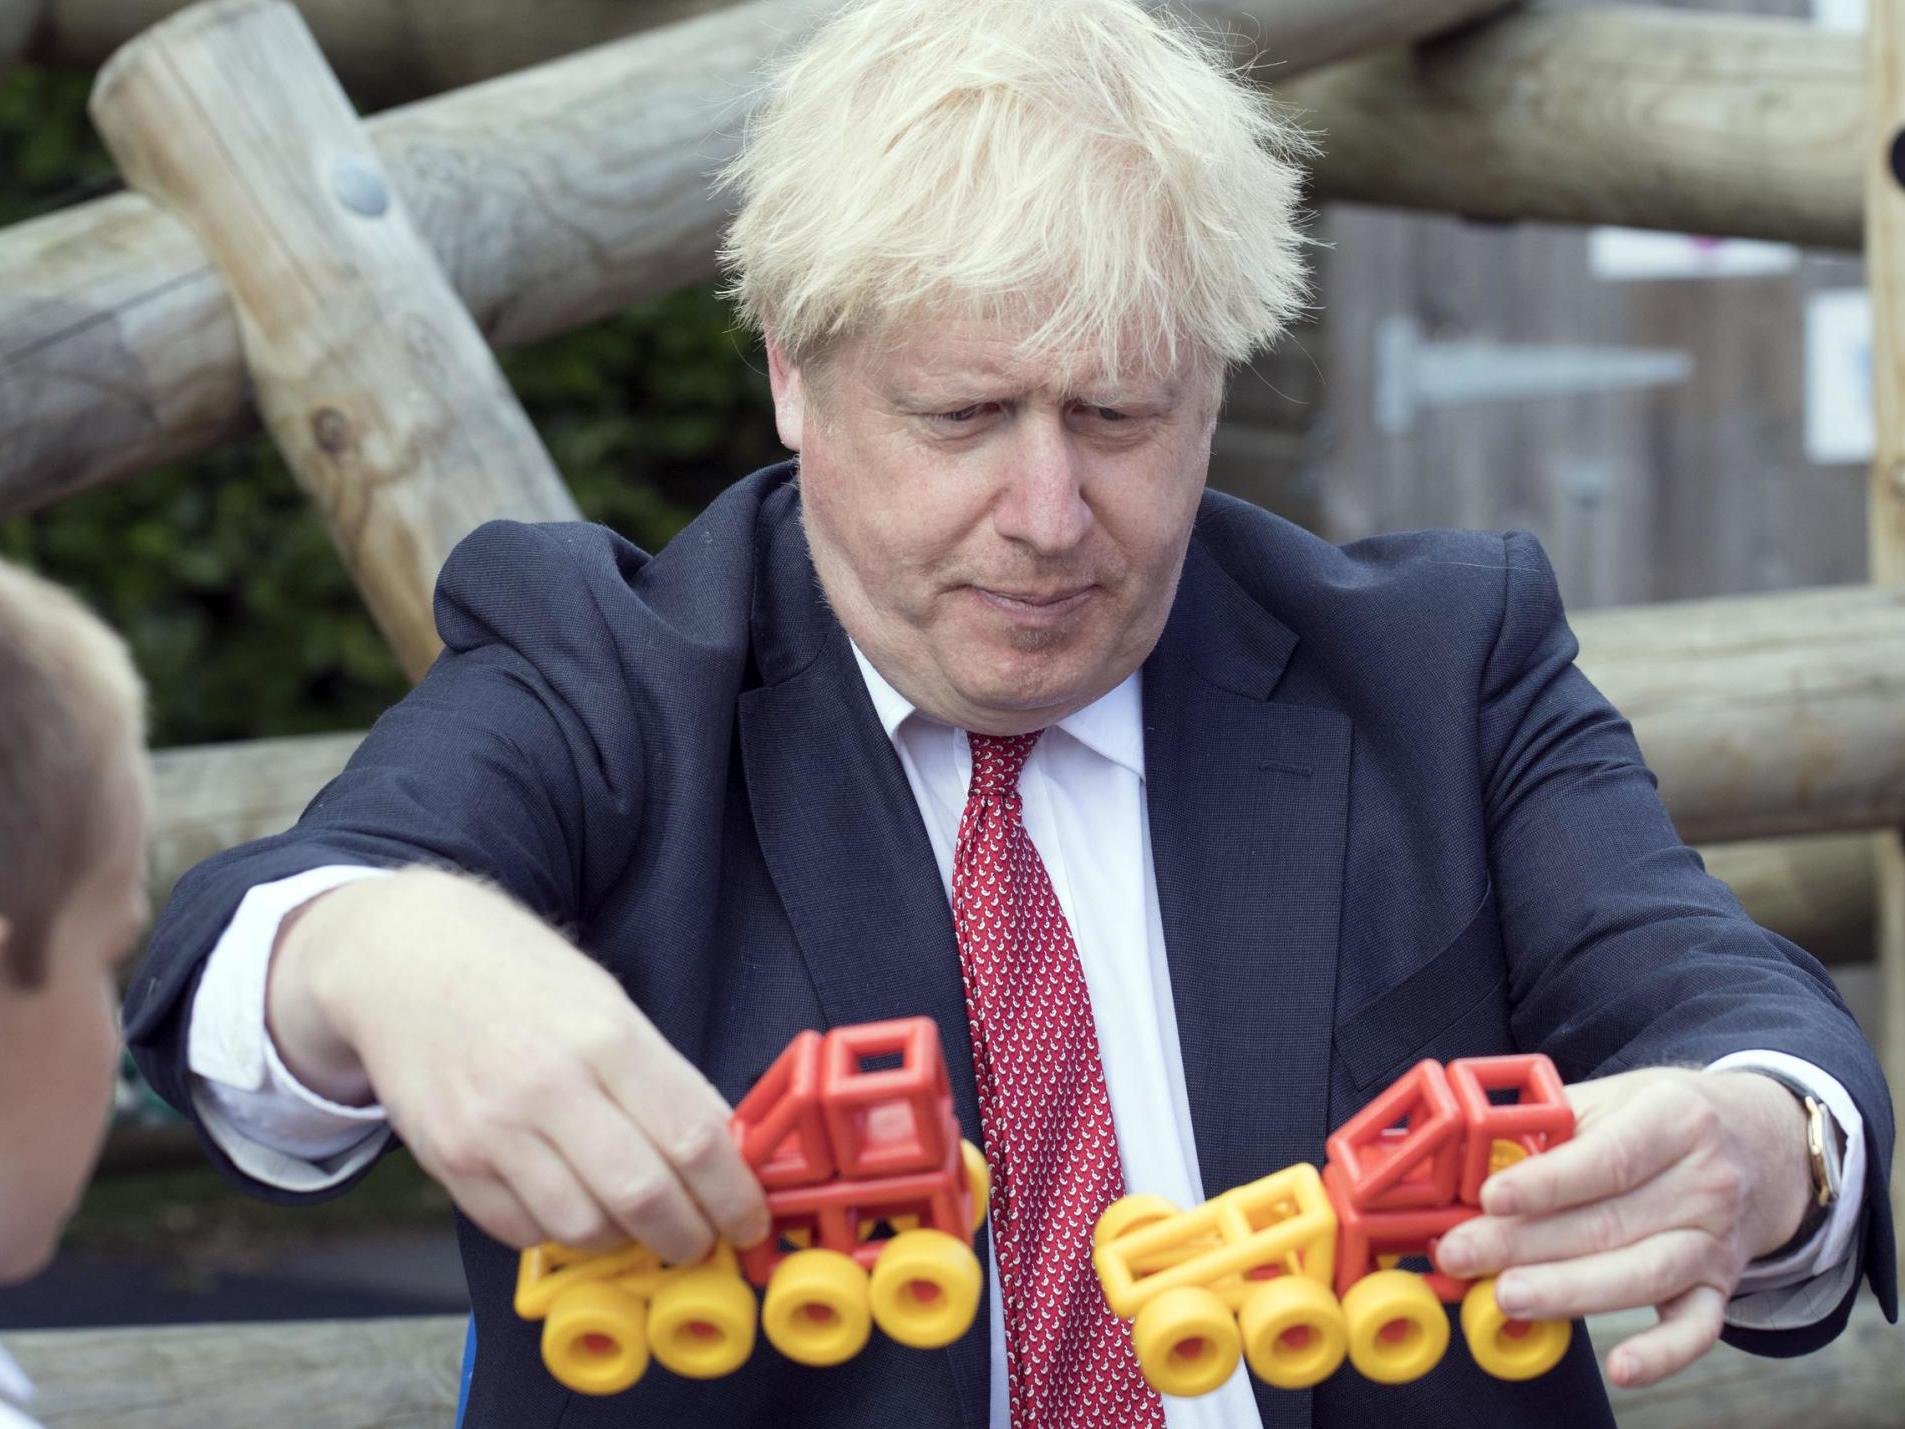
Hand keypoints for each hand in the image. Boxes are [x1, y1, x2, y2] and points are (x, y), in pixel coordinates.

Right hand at [267, 867, 770, 1261]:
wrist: (404, 958)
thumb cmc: (519, 974)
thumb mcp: (609, 1002)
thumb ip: (662, 1078)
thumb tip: (722, 1152)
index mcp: (607, 1035)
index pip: (693, 1138)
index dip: (734, 1195)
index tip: (749, 1218)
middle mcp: (549, 1086)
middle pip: (644, 1197)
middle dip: (689, 1235)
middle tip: (702, 1238)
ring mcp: (493, 1129)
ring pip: (584, 1227)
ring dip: (625, 1240)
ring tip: (638, 1221)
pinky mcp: (451, 1161)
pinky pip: (522, 1230)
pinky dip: (560, 1232)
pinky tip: (574, 1202)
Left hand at [1433, 1066, 1811, 1388]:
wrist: (1758, 1143)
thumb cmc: (1660, 1118)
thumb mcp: (1612, 1098)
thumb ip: (1547, 1125)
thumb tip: (1467, 1158)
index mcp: (1674, 1119)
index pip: (1607, 1158)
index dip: (1546, 1183)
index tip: (1490, 1198)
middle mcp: (1705, 1182)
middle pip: (1609, 1223)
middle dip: (1525, 1244)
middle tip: (1462, 1254)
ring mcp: (1715, 1240)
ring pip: (1642, 1275)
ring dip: (1569, 1292)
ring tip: (1505, 1297)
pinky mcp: (1720, 1286)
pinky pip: (1697, 1329)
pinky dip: (1662, 1353)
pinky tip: (1621, 1368)